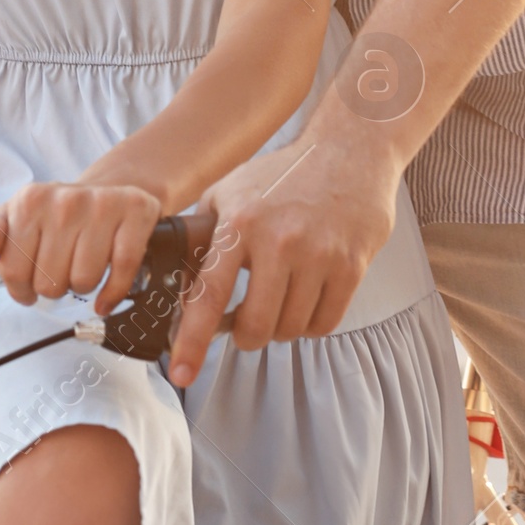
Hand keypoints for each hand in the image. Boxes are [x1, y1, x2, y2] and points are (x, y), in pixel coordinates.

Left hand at [0, 182, 165, 313]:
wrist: (112, 190)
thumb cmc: (62, 212)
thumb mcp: (20, 214)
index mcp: (31, 201)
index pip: (14, 270)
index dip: (21, 289)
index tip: (28, 287)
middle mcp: (66, 200)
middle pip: (49, 281)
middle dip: (54, 287)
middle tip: (61, 273)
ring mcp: (103, 206)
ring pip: (84, 280)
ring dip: (83, 287)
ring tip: (83, 270)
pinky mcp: (136, 214)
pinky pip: (121, 271)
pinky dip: (112, 293)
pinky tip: (104, 297)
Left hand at [167, 122, 397, 386]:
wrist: (349, 151)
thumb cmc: (282, 175)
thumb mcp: (229, 193)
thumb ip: (201, 237)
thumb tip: (173, 285)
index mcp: (240, 223)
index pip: (209, 294)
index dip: (193, 340)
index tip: (182, 373)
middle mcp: (278, 239)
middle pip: (254, 325)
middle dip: (246, 336)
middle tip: (245, 325)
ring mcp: (318, 253)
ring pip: (291, 328)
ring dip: (280, 328)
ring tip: (279, 303)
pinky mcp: (351, 264)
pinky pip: (326, 322)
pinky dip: (312, 323)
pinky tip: (306, 300)